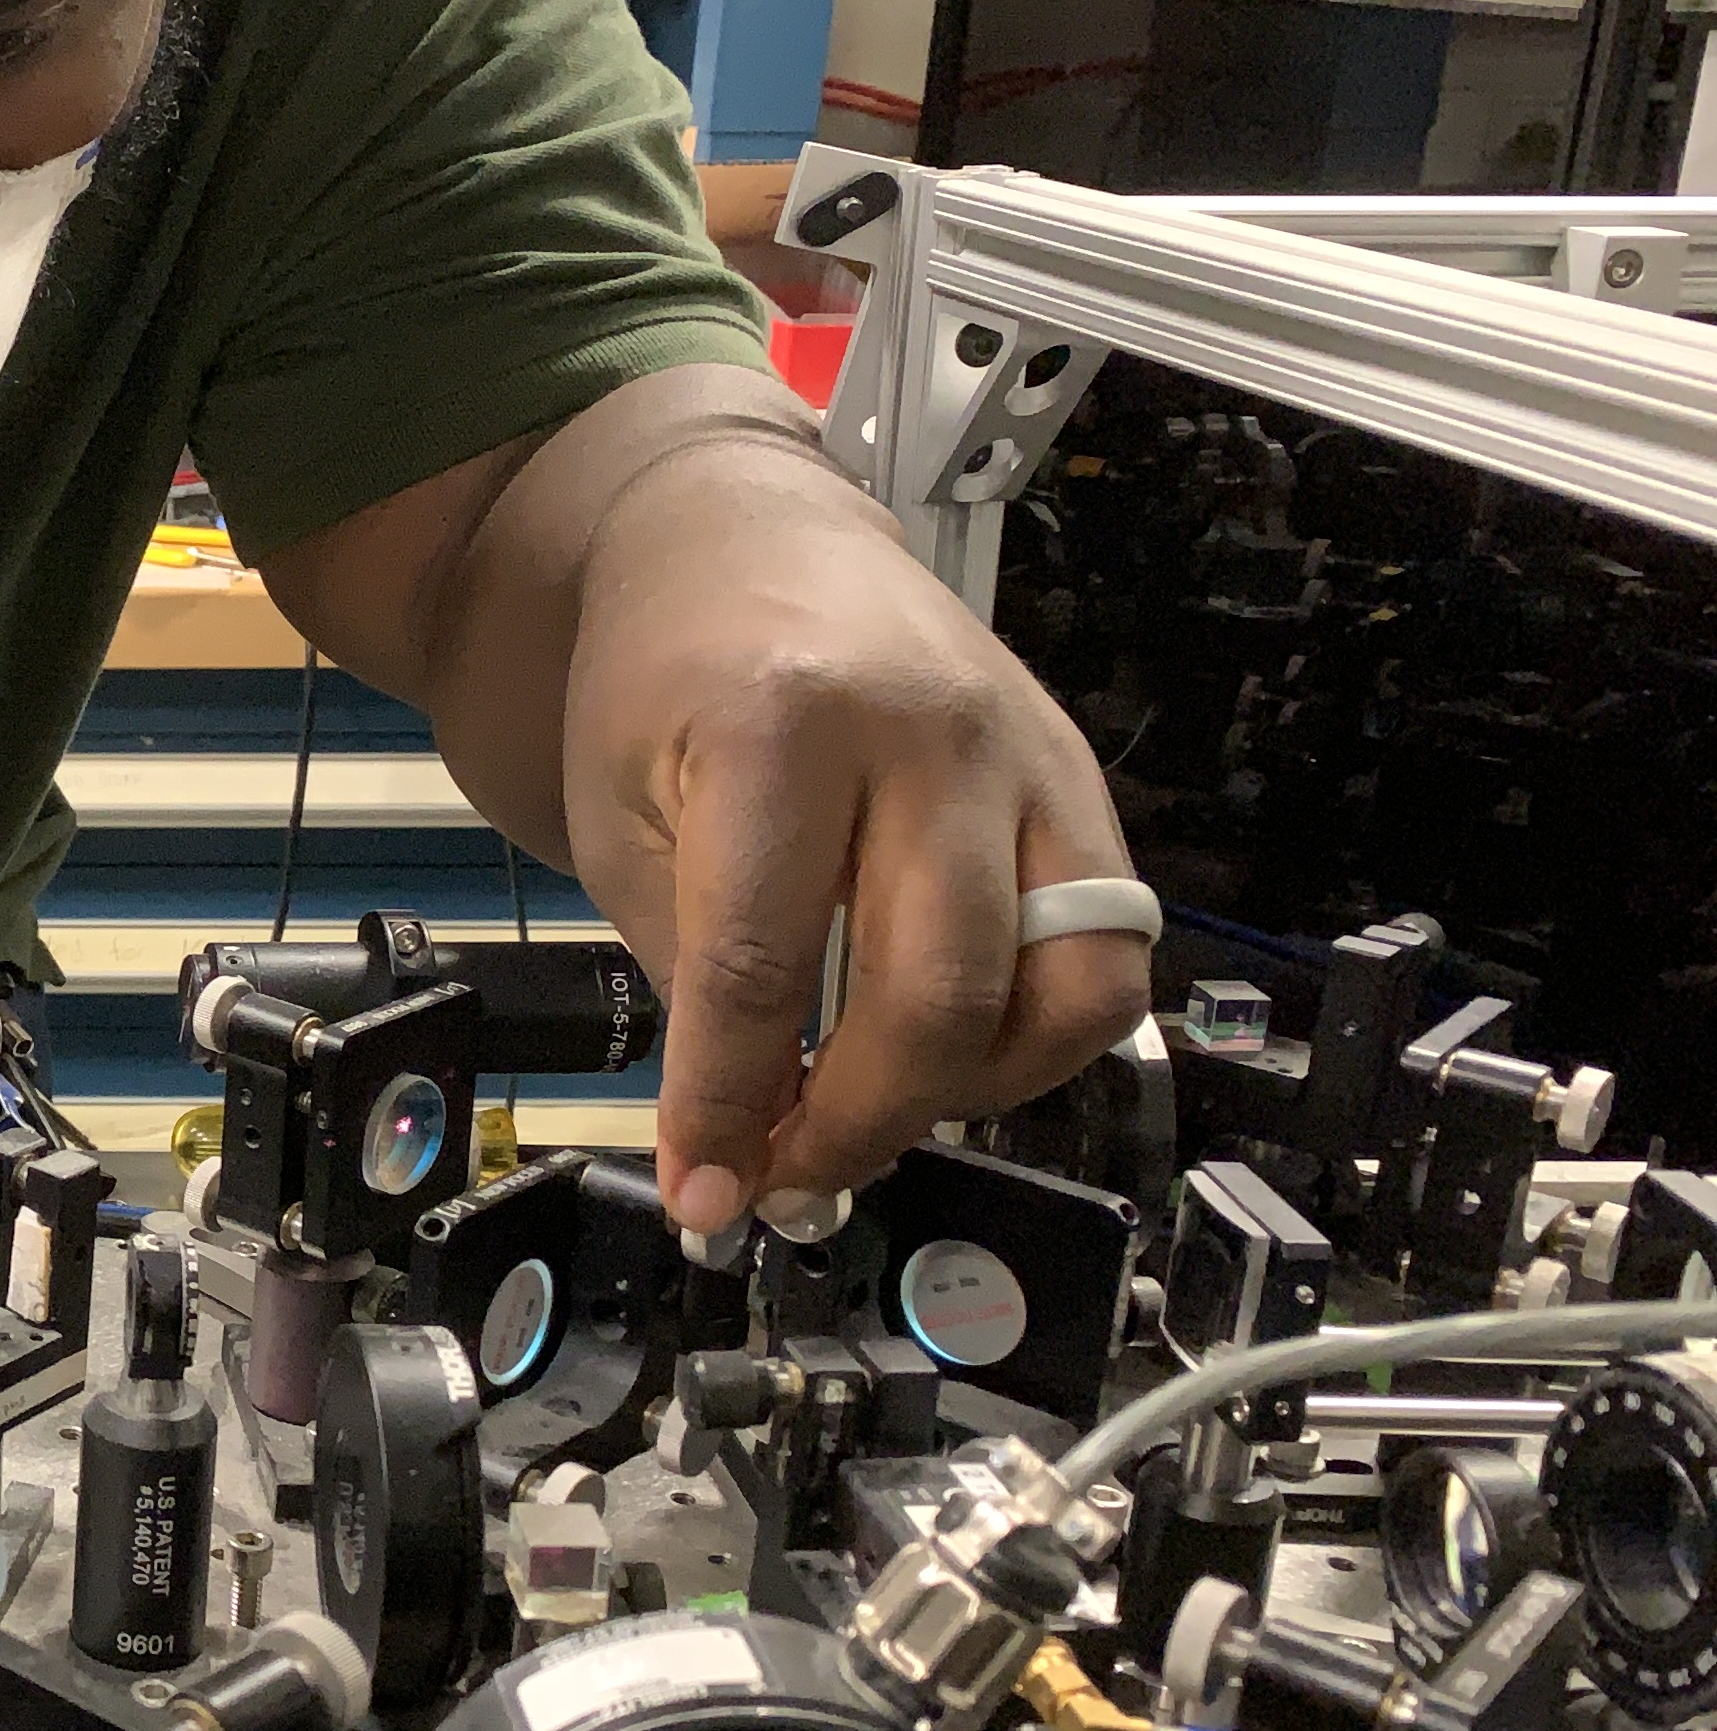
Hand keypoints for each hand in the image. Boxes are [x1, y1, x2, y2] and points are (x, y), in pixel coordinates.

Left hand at [563, 455, 1147, 1235]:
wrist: (742, 540)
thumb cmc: (670, 673)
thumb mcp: (626, 818)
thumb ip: (694, 974)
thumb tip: (734, 1141)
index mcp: (783, 726)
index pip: (762, 965)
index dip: (729, 1104)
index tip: (706, 1190)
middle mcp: (931, 737)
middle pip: (937, 991)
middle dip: (860, 1120)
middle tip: (788, 1172)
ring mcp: (1027, 758)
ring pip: (1067, 990)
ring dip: (971, 1092)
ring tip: (872, 1108)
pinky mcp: (1082, 784)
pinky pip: (1105, 955)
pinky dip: (1033, 1036)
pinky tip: (945, 1049)